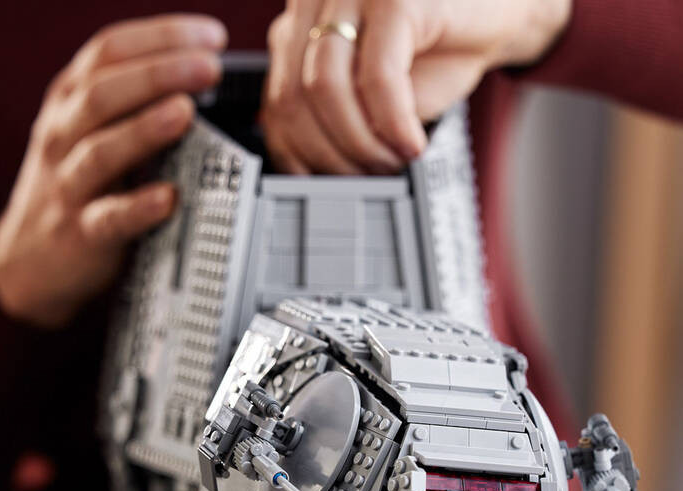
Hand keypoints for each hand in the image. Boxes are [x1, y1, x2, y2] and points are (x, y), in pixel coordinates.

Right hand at [0, 14, 226, 326]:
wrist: (30, 258)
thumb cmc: (76, 185)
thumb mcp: (92, 132)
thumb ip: (135, 105)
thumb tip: (202, 80)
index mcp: (71, 103)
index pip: (109, 51)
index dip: (160, 37)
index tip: (210, 36)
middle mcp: (64, 135)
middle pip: (104, 92)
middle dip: (159, 73)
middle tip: (209, 66)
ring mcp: (70, 184)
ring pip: (101, 151)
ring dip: (144, 129)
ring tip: (184, 111)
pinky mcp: (83, 232)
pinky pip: (110, 218)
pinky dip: (139, 206)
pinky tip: (169, 196)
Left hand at [263, 0, 570, 173]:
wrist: (503, 13)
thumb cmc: (438, 52)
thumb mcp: (374, 95)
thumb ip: (336, 118)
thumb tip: (311, 169)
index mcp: (302, 27)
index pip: (276, 103)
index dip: (298, 156)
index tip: (326, 183)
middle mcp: (317, 2)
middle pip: (293, 99)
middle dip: (330, 156)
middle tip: (368, 177)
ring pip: (325, 88)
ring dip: (360, 144)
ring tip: (392, 161)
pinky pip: (378, 77)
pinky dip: (393, 122)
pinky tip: (411, 143)